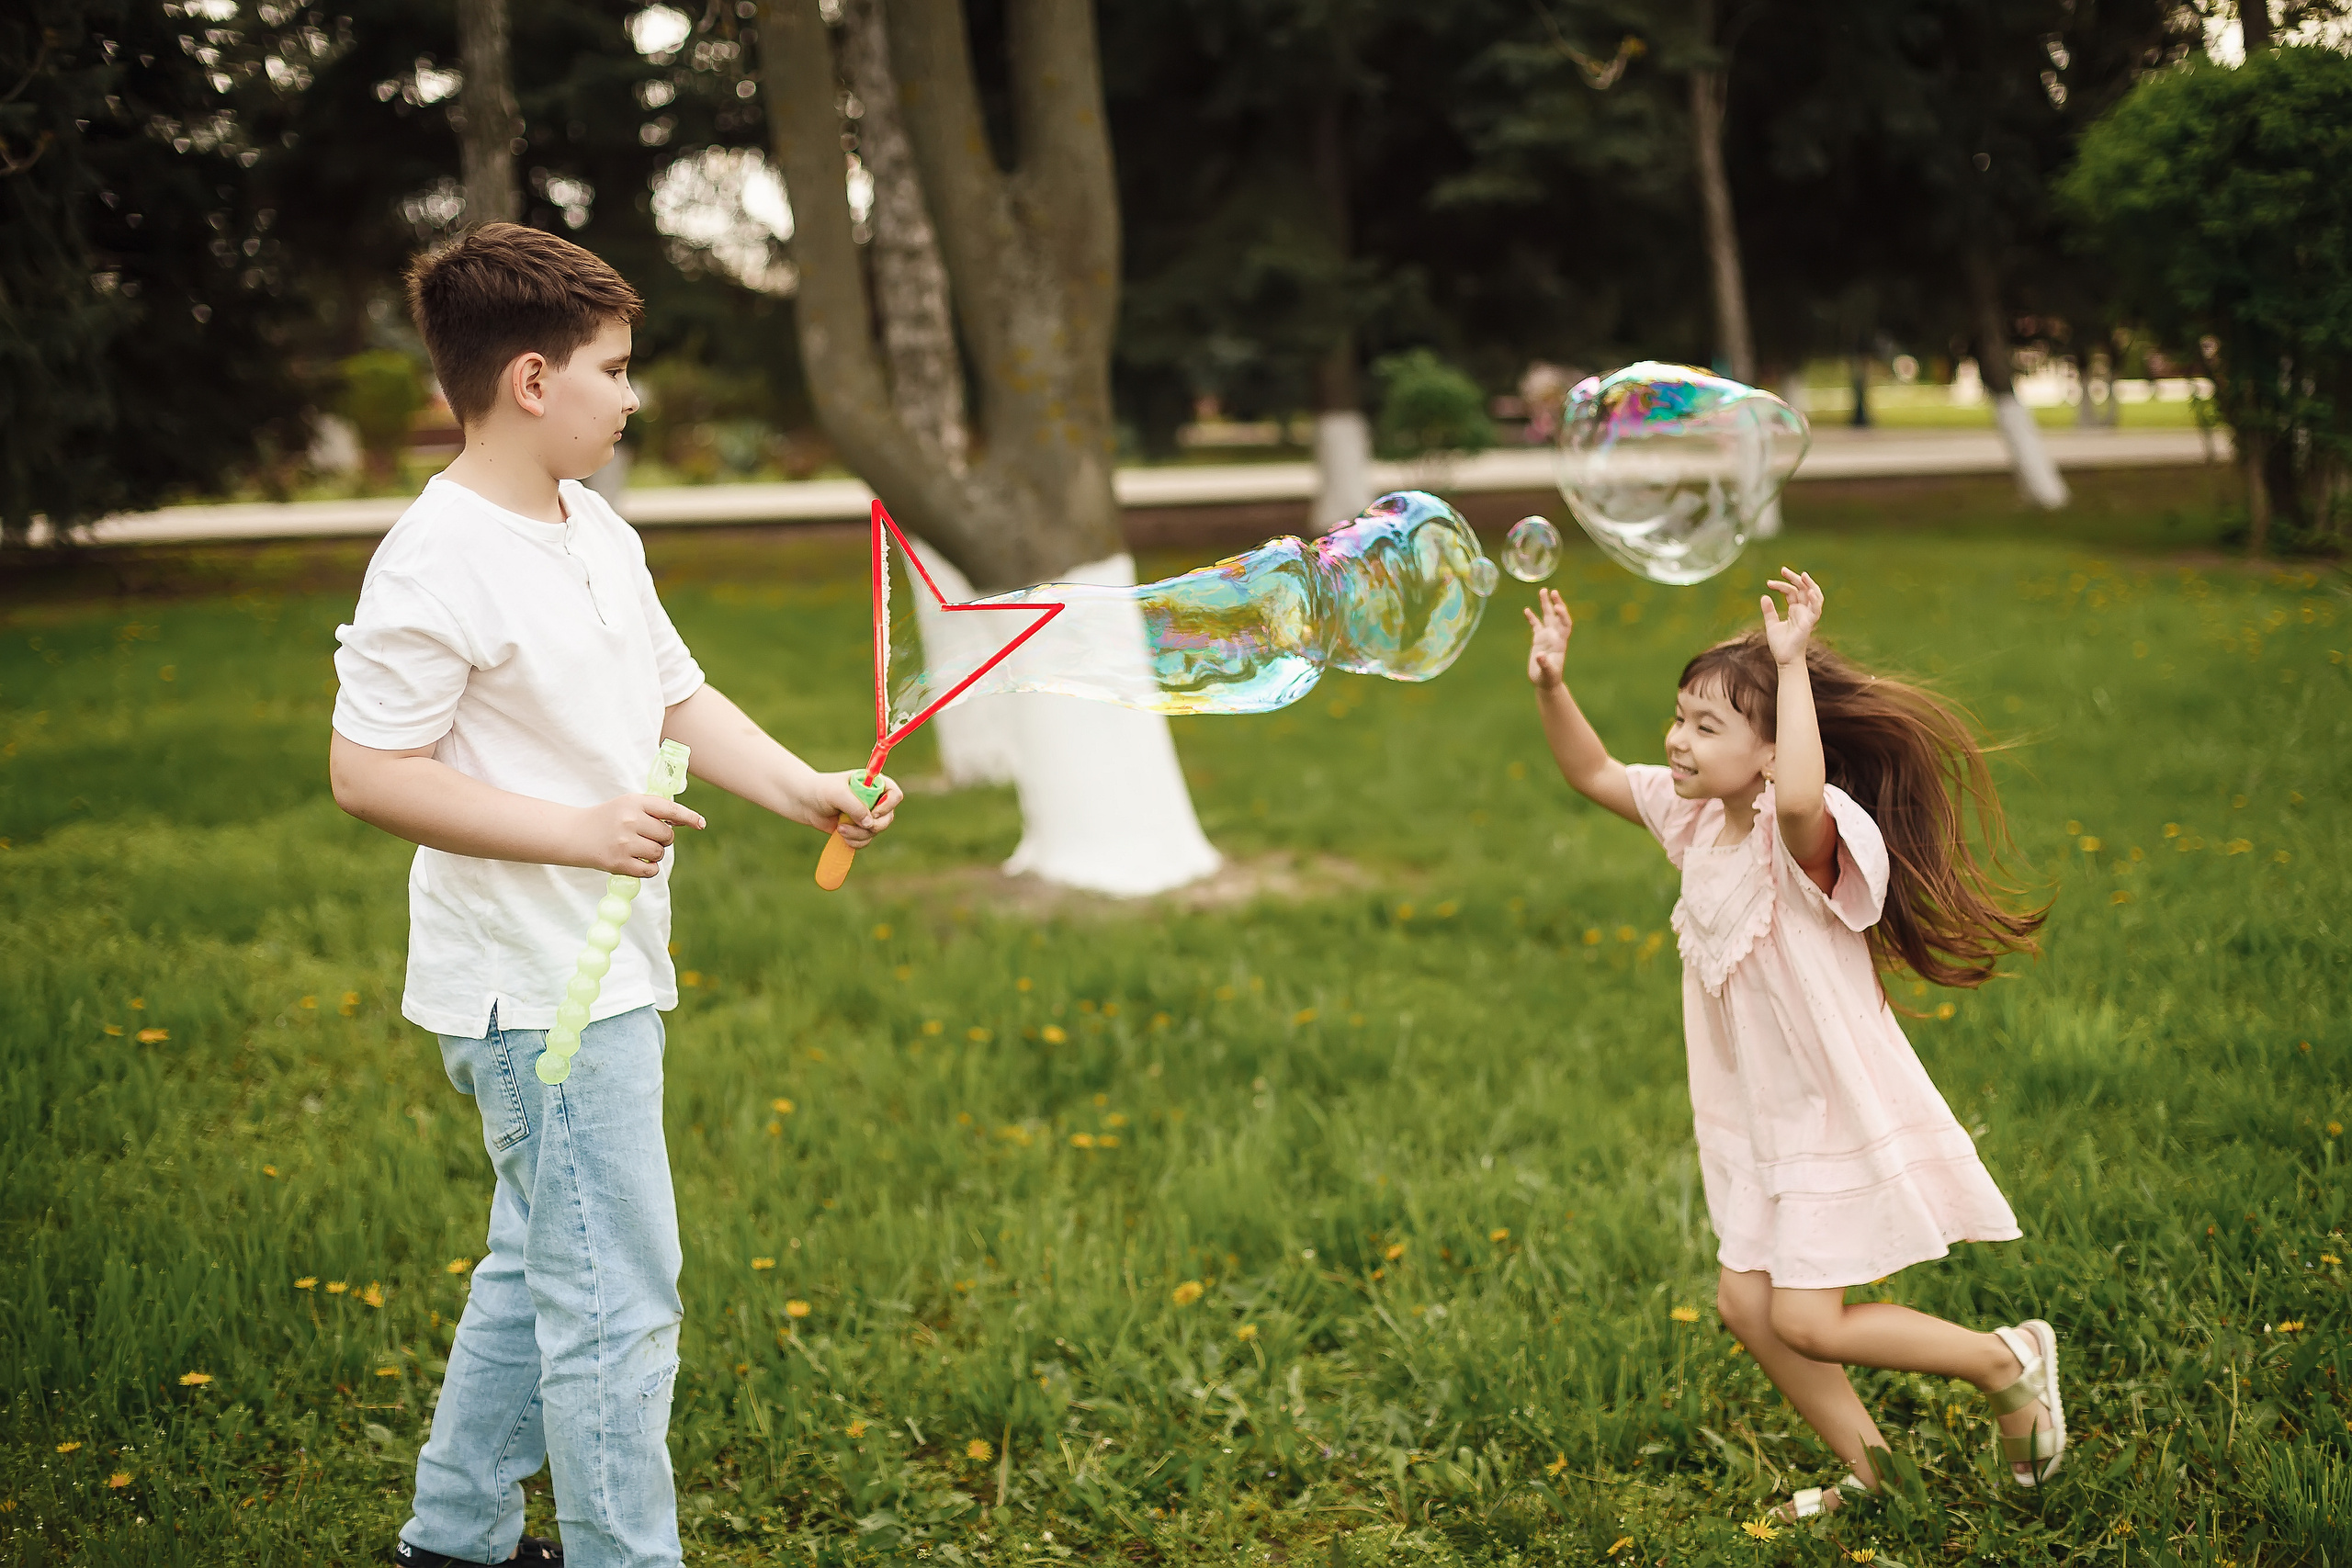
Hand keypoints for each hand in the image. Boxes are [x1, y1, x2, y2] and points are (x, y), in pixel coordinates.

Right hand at [580, 793, 705, 876]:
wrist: (574, 834)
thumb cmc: (607, 819)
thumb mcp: (628, 805)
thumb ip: (655, 810)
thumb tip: (687, 821)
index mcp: (634, 802)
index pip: (670, 809)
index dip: (689, 817)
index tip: (700, 824)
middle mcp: (630, 820)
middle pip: (667, 835)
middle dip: (663, 839)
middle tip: (646, 837)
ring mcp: (624, 842)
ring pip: (659, 853)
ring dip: (654, 855)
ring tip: (637, 849)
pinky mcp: (619, 863)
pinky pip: (650, 871)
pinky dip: (648, 869)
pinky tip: (636, 862)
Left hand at [822, 771, 901, 847]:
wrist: (805, 802)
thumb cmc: (821, 790)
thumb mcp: (837, 794)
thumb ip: (855, 806)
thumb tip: (870, 824)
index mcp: (873, 784)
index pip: (894, 794)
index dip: (888, 805)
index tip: (873, 812)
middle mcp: (874, 799)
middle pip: (888, 817)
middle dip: (874, 825)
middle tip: (859, 825)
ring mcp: (867, 815)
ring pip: (875, 831)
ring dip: (859, 834)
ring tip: (840, 829)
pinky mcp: (858, 829)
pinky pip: (865, 840)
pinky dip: (855, 841)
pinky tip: (841, 834)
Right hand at [1523, 588, 1573, 688]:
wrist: (1546, 682)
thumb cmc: (1549, 679)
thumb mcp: (1547, 673)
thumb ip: (1544, 664)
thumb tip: (1540, 655)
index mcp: (1560, 642)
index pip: (1565, 624)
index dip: (1563, 615)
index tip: (1557, 607)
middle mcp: (1555, 636)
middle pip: (1557, 616)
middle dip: (1556, 603)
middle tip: (1553, 591)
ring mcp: (1547, 637)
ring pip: (1547, 617)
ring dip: (1545, 604)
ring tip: (1543, 591)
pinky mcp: (1538, 639)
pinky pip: (1536, 625)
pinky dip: (1532, 617)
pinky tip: (1526, 610)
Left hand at [1761, 567, 1823, 666]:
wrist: (1784, 659)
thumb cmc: (1780, 644)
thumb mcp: (1771, 624)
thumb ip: (1769, 611)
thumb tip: (1764, 596)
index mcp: (1795, 610)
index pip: (1791, 591)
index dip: (1781, 585)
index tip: (1769, 583)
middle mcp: (1803, 611)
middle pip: (1802, 589)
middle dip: (1794, 578)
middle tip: (1782, 569)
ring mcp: (1807, 616)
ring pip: (1814, 595)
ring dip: (1810, 584)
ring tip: (1802, 574)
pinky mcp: (1809, 623)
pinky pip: (1816, 609)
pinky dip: (1815, 600)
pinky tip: (1809, 591)